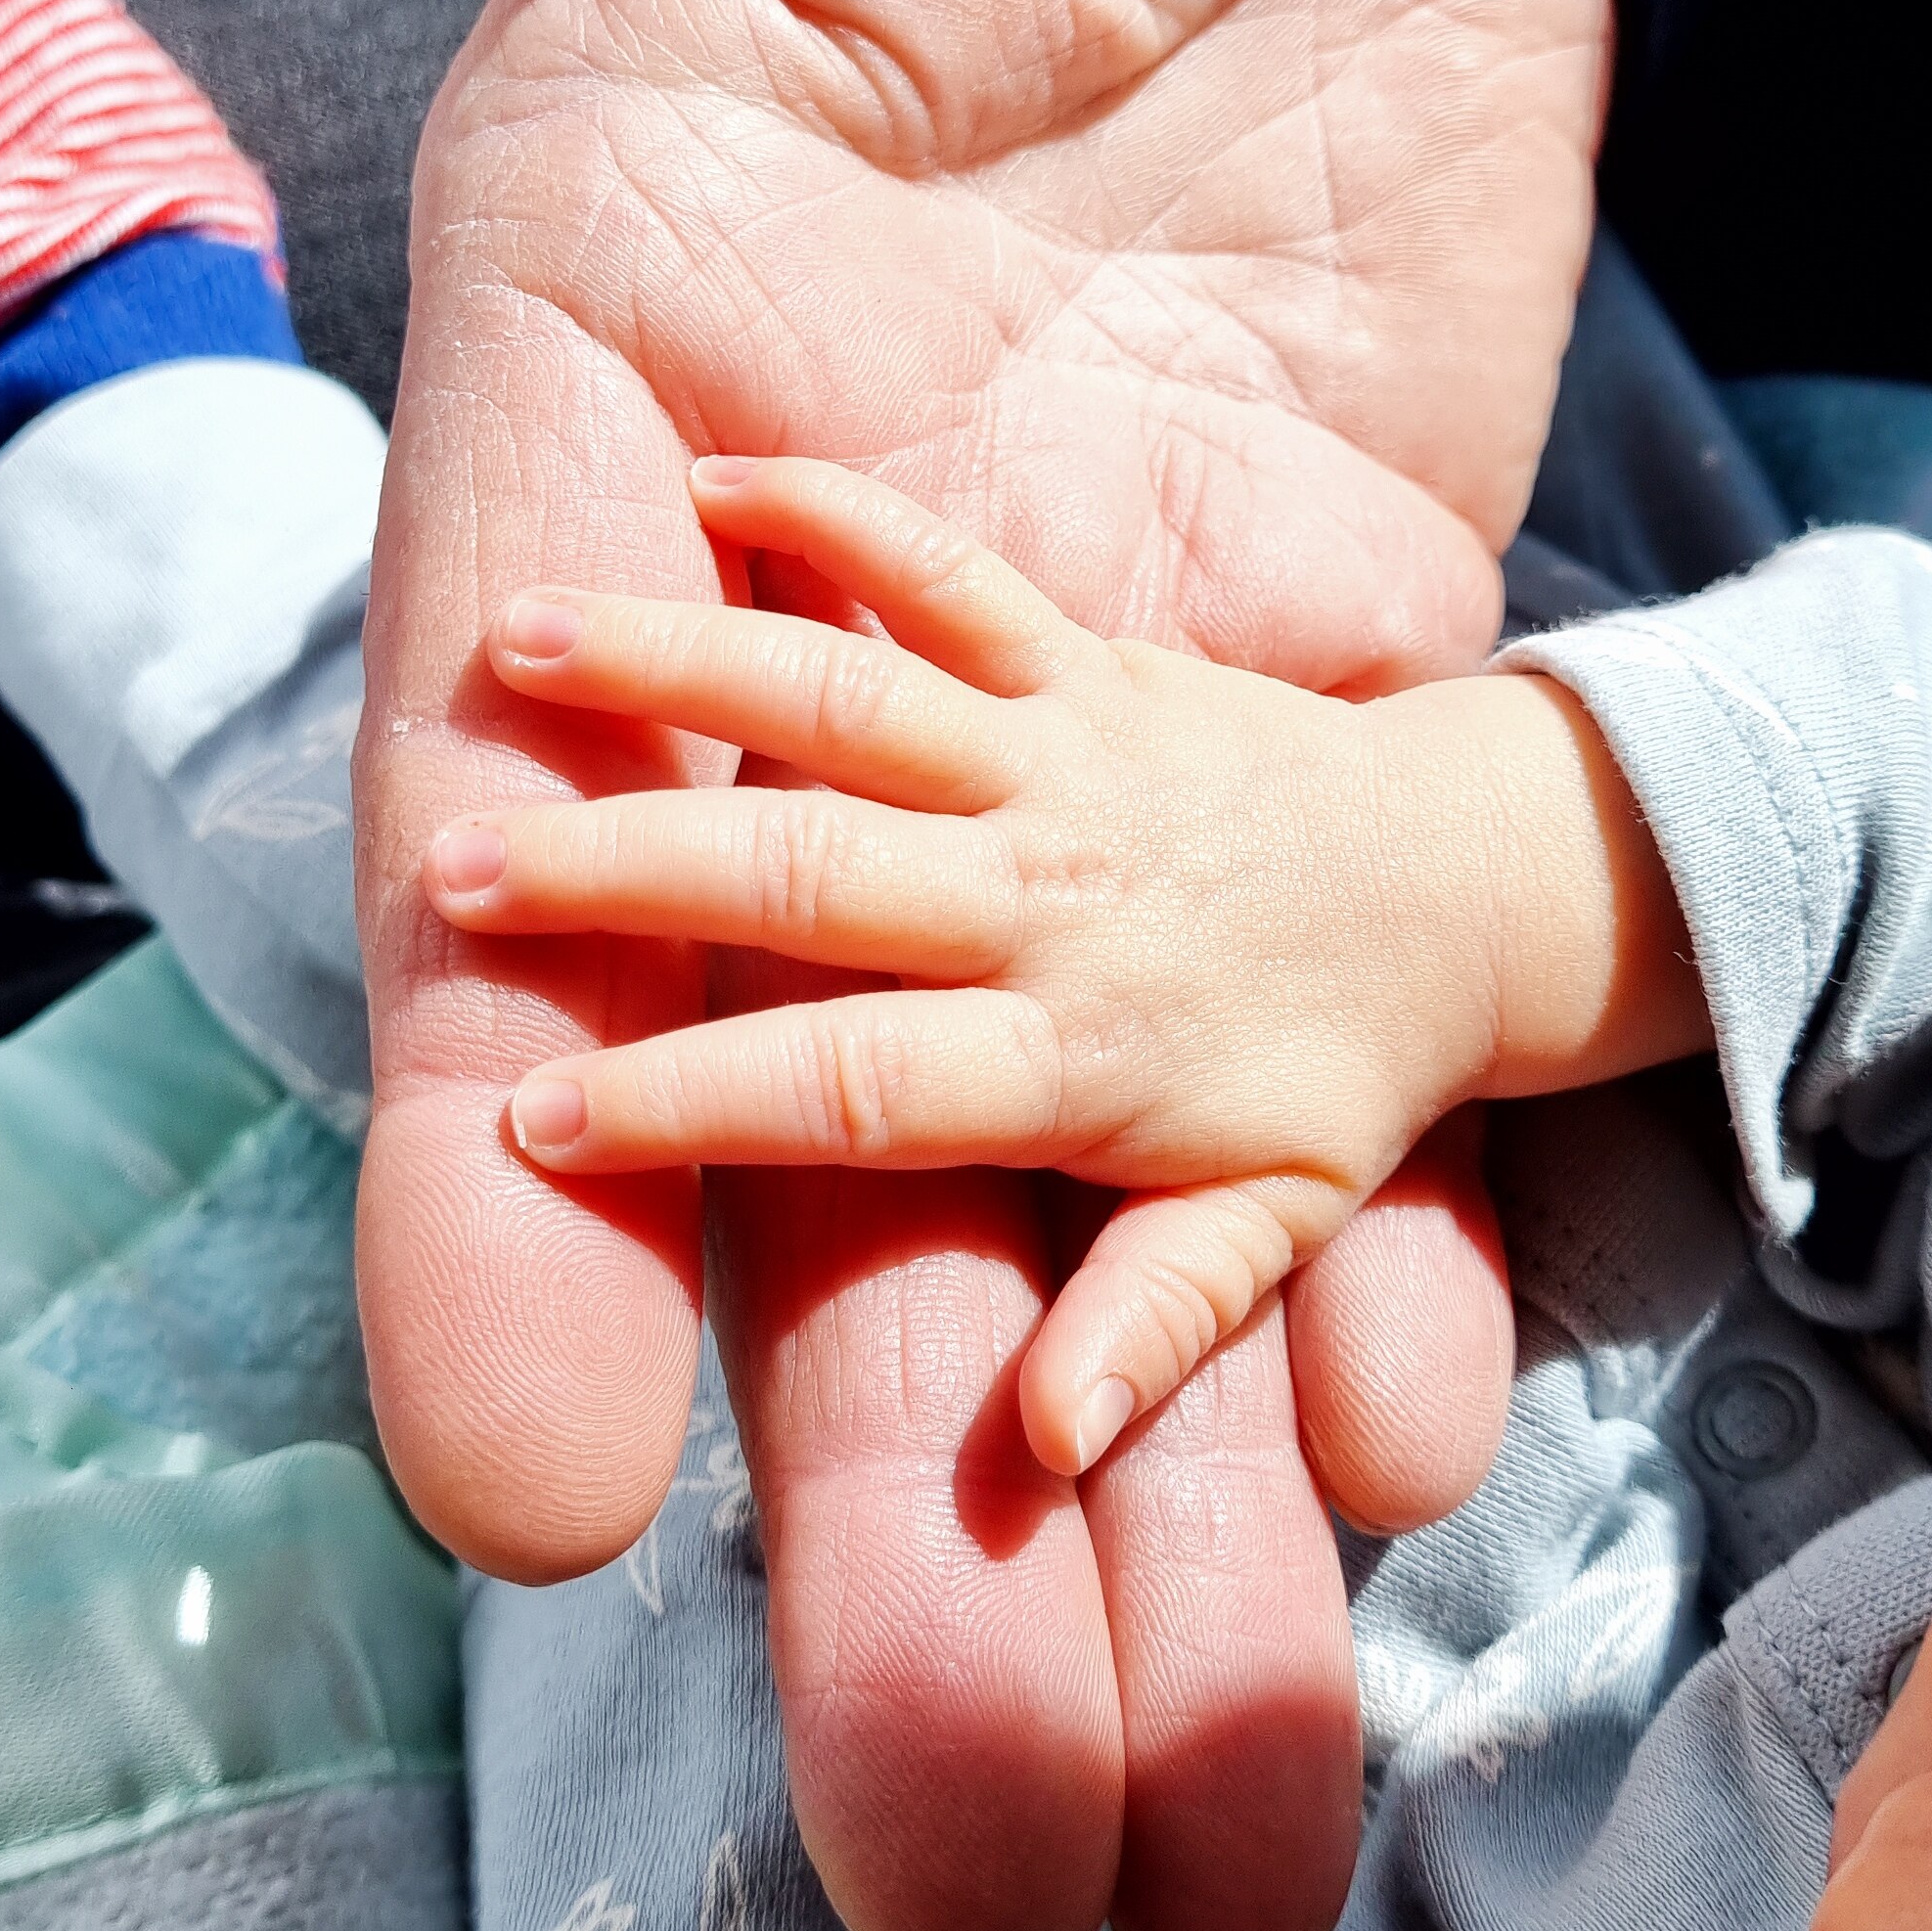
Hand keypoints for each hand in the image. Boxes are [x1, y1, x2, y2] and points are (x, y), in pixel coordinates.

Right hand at [0, 0, 1609, 1930]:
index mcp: (610, 446)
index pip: (513, 869)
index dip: (495, 1168)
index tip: (512, 1479)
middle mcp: (825, 669)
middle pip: (820, 1142)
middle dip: (881, 1499)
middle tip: (977, 1849)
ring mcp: (1089, 725)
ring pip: (1086, 1168)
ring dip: (1161, 1494)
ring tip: (1226, 1830)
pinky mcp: (1323, 714)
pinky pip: (1342, 1027)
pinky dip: (1383, 1232)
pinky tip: (1427, 1443)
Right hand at [428, 457, 1707, 1472]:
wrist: (1473, 874)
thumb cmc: (1343, 1066)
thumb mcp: (1280, 1220)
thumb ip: (1162, 1317)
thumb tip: (1053, 1450)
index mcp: (1071, 1056)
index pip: (850, 1090)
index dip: (687, 1109)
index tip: (534, 1124)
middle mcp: (1047, 896)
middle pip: (807, 877)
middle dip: (625, 875)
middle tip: (458, 876)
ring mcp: (1060, 750)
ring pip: (846, 699)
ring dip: (679, 667)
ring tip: (518, 647)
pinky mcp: (1085, 644)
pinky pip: (954, 572)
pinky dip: (842, 521)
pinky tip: (714, 480)